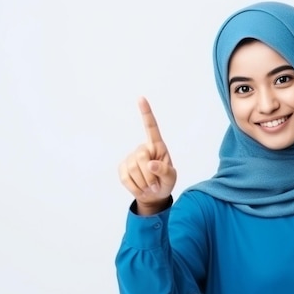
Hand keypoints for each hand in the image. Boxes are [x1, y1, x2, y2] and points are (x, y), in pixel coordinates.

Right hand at [119, 97, 176, 214]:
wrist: (154, 195)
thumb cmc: (165, 182)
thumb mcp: (171, 178)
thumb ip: (164, 170)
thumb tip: (150, 164)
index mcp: (157, 146)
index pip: (151, 128)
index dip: (146, 113)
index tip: (141, 98)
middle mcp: (143, 148)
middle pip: (141, 157)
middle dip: (149, 175)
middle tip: (156, 186)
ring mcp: (131, 157)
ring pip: (133, 169)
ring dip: (143, 184)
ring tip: (150, 188)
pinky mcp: (122, 168)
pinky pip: (125, 178)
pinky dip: (134, 187)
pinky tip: (140, 189)